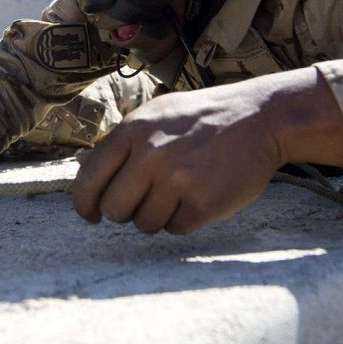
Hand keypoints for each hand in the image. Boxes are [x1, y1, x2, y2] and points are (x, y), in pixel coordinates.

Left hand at [70, 68, 342, 233]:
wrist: (260, 118)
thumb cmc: (203, 118)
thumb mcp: (157, 114)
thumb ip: (122, 142)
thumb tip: (82, 169)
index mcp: (133, 131)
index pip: (89, 179)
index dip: (85, 204)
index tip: (91, 214)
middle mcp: (150, 155)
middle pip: (115, 209)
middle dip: (124, 212)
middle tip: (143, 202)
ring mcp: (177, 180)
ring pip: (145, 224)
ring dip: (157, 216)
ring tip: (178, 193)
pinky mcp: (203, 203)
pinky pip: (176, 229)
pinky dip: (184, 220)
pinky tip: (197, 197)